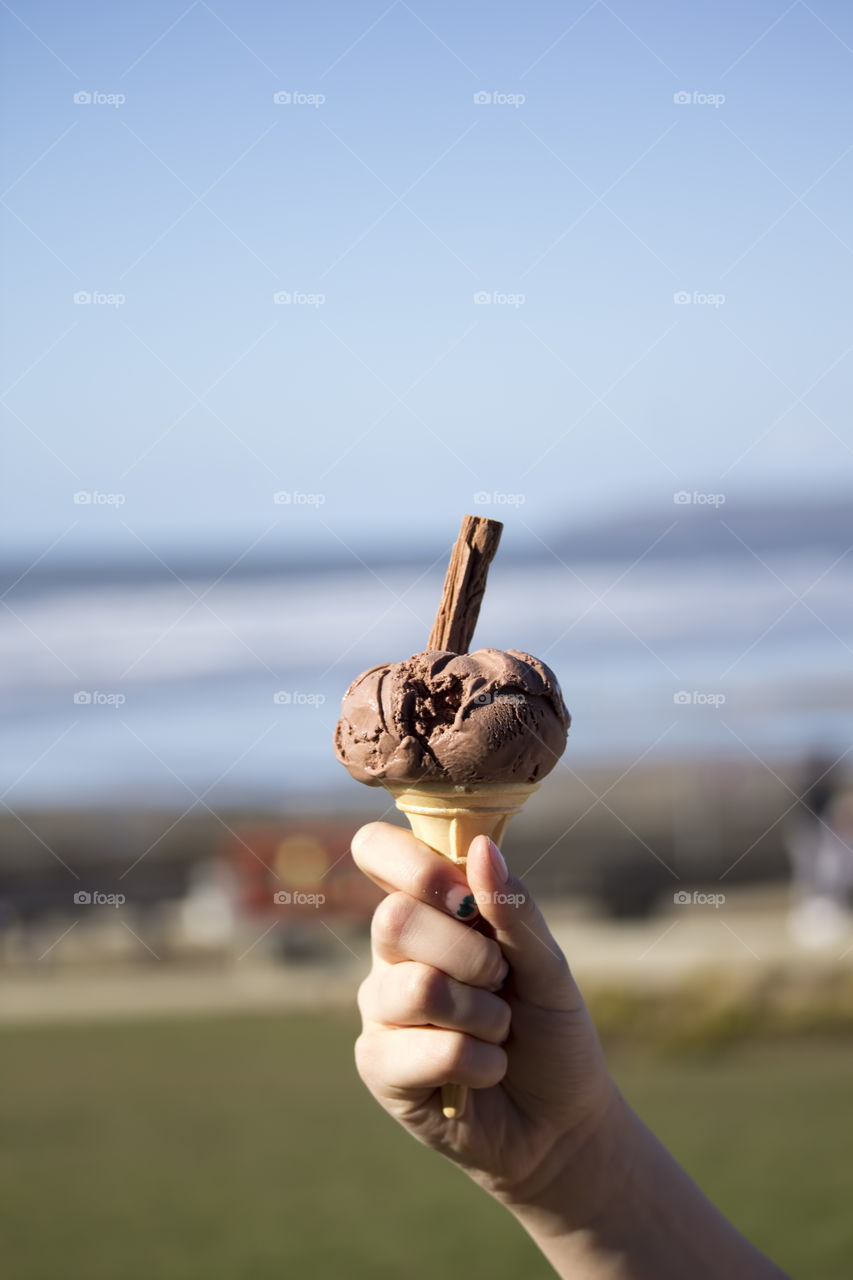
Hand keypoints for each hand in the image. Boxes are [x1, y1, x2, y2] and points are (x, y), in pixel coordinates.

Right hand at [352, 822, 622, 1217]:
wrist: (562, 1119)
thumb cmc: (549, 1029)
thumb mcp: (547, 963)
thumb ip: (512, 909)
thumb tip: (480, 847)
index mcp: (426, 909)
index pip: (376, 849)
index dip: (412, 862)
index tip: (464, 895)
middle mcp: (392, 953)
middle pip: (395, 919)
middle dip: (471, 954)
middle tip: (500, 980)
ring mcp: (378, 1008)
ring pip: (417, 988)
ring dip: (483, 1015)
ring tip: (498, 1031)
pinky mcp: (377, 1066)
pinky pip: (430, 1049)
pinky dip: (481, 1062)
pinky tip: (487, 1072)